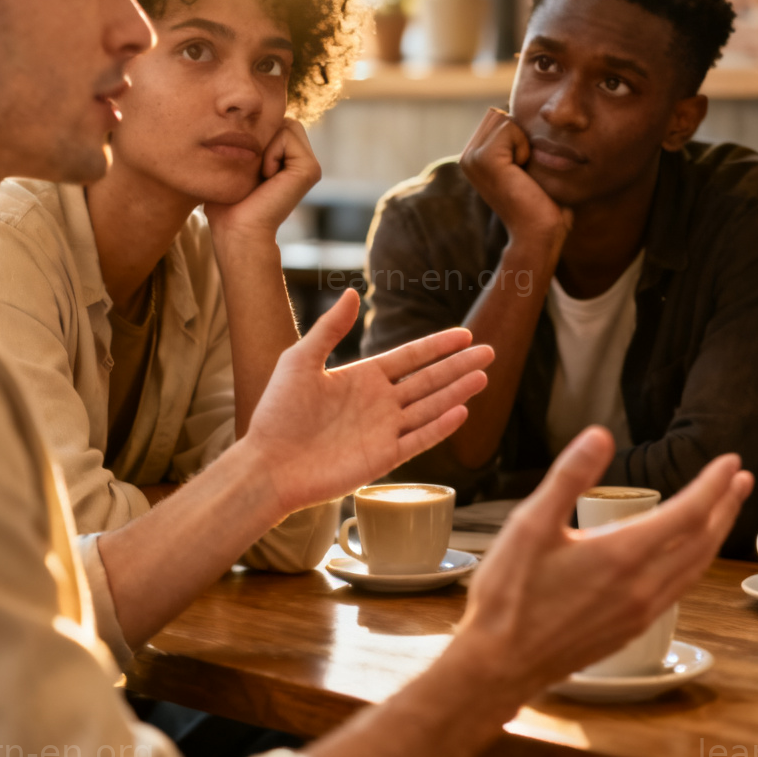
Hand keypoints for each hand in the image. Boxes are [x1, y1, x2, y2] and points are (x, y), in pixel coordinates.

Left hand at [206, 117, 320, 245]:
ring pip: (287, 124)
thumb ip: (246, 139)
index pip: (275, 123)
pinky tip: (267, 177)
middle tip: (255, 170)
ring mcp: (310, 165)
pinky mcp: (310, 169)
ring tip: (261, 174)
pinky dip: (270, 153)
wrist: (238, 229)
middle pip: (283, 120)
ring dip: (265, 146)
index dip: (255, 135)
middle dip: (263, 137)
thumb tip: (240, 112)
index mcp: (288, 160)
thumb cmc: (229, 202)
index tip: (247, 168)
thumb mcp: (235, 162)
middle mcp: (303, 161)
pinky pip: (286, 136)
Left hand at [244, 289, 493, 514]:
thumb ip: (330, 329)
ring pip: (429, 407)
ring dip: (456, 393)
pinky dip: (439, 427)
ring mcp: (384, 431)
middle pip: (428, 380)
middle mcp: (380, 402)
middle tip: (489, 352)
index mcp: (363, 377)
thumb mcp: (300, 360)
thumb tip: (352, 292)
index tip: (465, 334)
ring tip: (483, 377)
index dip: (438, 346)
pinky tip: (461, 412)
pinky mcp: (383, 458)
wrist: (267, 464)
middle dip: (459, 366)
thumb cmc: (278, 412)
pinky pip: (418, 440)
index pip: (411, 357)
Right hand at [455, 427, 752, 703]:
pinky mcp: (630, 630)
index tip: (730, 461)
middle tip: (741, 479)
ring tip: (723, 512)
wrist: (499, 665)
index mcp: (621, 555)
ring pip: (694, 569)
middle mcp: (641, 587)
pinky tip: (683, 557)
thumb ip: (568, 477)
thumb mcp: (530, 523)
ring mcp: (639, 613)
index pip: (687, 513)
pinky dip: (693, 563)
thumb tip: (599, 435)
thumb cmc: (509, 594)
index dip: (713, 485)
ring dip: (714, 535)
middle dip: (725, 506)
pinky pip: (677, 590)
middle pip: (702, 542)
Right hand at [460, 108, 571, 246]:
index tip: (523, 170)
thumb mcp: (526, 164)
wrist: (538, 232)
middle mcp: (467, 156)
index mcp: (474, 157)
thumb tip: (525, 115)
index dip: (521, 138)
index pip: (501, 118)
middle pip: (500, 115)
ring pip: (505, 119)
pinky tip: (522, 173)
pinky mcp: (482, 158)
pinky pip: (509, 126)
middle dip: (521, 137)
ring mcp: (471, 157)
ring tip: (522, 173)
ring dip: (523, 142)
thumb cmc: (541, 202)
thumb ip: (518, 141)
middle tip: (523, 172)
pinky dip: (524, 146)